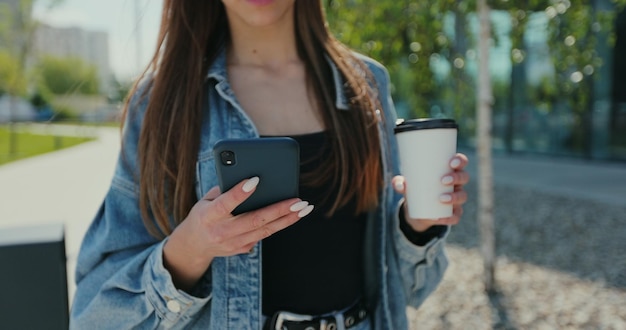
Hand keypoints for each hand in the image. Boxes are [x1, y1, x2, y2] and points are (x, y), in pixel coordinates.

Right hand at [163, 177, 313, 290]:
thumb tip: (251, 176)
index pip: (225, 203)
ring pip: (265, 231)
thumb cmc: (204, 214)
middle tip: (299, 200)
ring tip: (304, 208)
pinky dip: (279, 224)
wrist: (195, 245)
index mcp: (208, 216)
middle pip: (255, 220)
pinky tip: (293, 215)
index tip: (255, 179)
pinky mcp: (243, 249)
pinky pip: (264, 235)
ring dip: (288, 219)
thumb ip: (225, 189)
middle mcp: (221, 232)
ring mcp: (233, 244)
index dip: (240, 192)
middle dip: (279, 210)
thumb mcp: (206, 199)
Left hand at [392, 153, 469, 231]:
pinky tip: (441, 217)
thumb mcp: (406, 185)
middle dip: (456, 177)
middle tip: (443, 180)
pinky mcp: (453, 213)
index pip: (461, 162)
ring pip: (462, 196)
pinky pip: (455, 216)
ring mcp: (456, 199)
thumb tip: (398, 184)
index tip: (451, 162)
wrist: (417, 210)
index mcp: (449, 171)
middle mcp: (456, 184)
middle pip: (464, 177)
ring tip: (441, 198)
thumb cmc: (415, 189)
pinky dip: (449, 217)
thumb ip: (399, 182)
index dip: (460, 160)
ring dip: (454, 197)